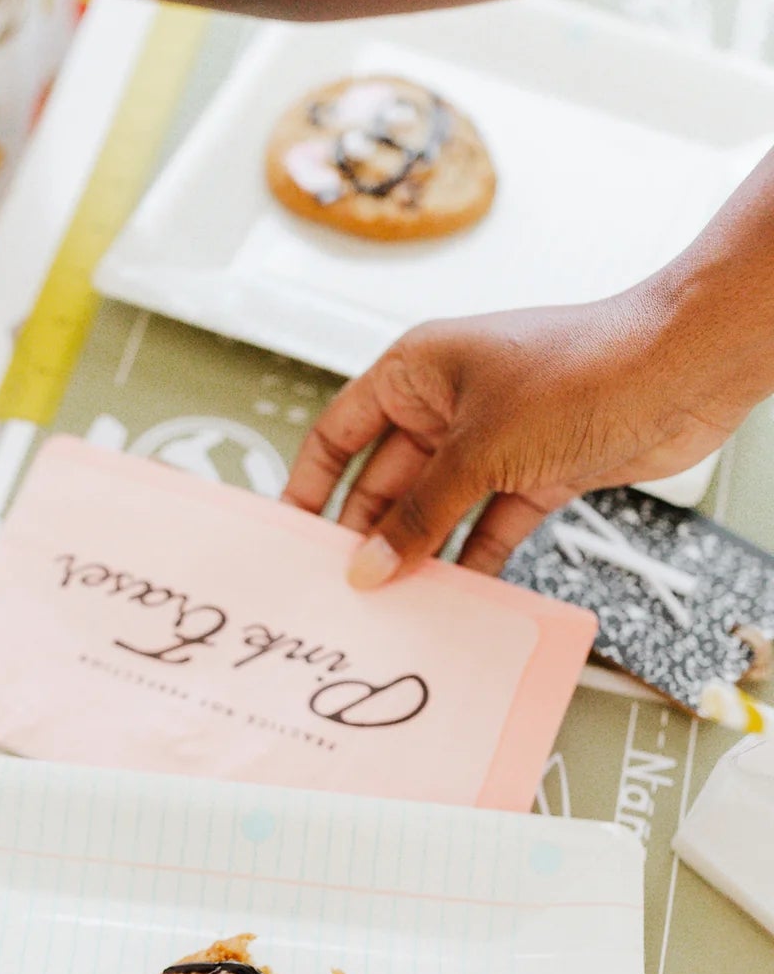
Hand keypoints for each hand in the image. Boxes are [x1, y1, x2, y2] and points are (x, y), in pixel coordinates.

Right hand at [284, 286, 754, 587]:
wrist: (680, 370)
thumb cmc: (581, 368)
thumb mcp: (477, 450)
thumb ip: (419, 514)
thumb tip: (370, 564)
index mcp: (417, 370)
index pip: (341, 431)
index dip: (312, 482)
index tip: (293, 535)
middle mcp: (449, 404)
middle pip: (386, 480)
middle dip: (367, 533)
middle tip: (343, 589)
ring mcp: (493, 442)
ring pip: (437, 510)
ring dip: (419, 554)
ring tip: (394, 605)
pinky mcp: (536, 473)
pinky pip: (488, 526)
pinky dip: (473, 559)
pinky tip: (456, 597)